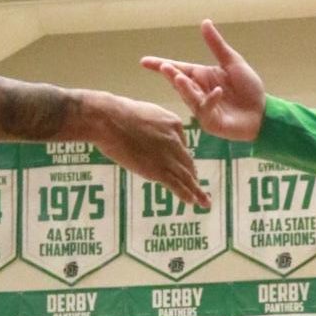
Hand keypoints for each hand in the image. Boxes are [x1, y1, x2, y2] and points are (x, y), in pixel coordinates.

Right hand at [84, 92, 207, 207]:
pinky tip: (191, 202)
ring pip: (186, 176)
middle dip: (192, 175)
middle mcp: (176, 141)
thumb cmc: (119, 113)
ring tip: (204, 202)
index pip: (181, 143)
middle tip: (197, 185)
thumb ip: (153, 126)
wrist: (110, 120)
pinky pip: (176, 185)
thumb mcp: (145, 113)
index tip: (179, 165)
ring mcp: (168, 157)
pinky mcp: (158, 170)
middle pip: (187, 161)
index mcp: (174, 124)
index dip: (180, 157)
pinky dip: (185, 194)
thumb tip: (148, 134)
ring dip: (196, 191)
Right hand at [140, 20, 265, 142]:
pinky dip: (210, 100)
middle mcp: (198, 91)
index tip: (144, 61)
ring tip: (179, 77)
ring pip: (189, 96)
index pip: (178, 68)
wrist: (263, 112)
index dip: (160, 65)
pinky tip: (218, 92)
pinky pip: (206, 109)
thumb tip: (205, 22)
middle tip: (165, 68)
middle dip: (171, 75)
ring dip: (184, 87)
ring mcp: (202, 108)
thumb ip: (216, 45)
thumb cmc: (248, 88)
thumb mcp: (232, 62)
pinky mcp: (210, 122)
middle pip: (179, 82)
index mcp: (201, 76)